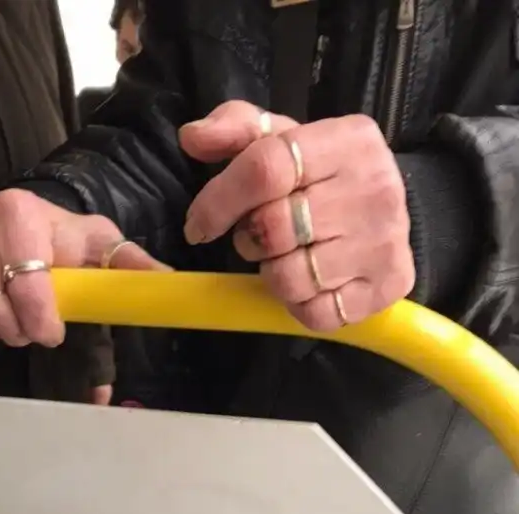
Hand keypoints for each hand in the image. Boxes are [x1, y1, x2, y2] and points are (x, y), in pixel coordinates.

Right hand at [0, 190, 164, 348]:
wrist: (15, 216)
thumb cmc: (57, 237)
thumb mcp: (95, 244)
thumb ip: (127, 263)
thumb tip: (165, 281)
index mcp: (20, 214)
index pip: (28, 290)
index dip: (41, 324)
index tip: (52, 332)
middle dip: (16, 330)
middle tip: (28, 325)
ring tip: (3, 317)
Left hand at [180, 101, 414, 329]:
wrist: (392, 213)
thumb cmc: (324, 175)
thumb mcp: (284, 139)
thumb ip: (236, 129)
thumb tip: (192, 137)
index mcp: (349, 140)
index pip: (265, 169)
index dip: (219, 201)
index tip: (198, 224)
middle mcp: (376, 188)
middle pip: (274, 228)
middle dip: (249, 239)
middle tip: (256, 237)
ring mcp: (384, 242)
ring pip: (290, 277)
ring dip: (272, 274)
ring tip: (285, 257)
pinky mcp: (387, 286)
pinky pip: (315, 313)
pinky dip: (298, 305)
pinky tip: (308, 284)